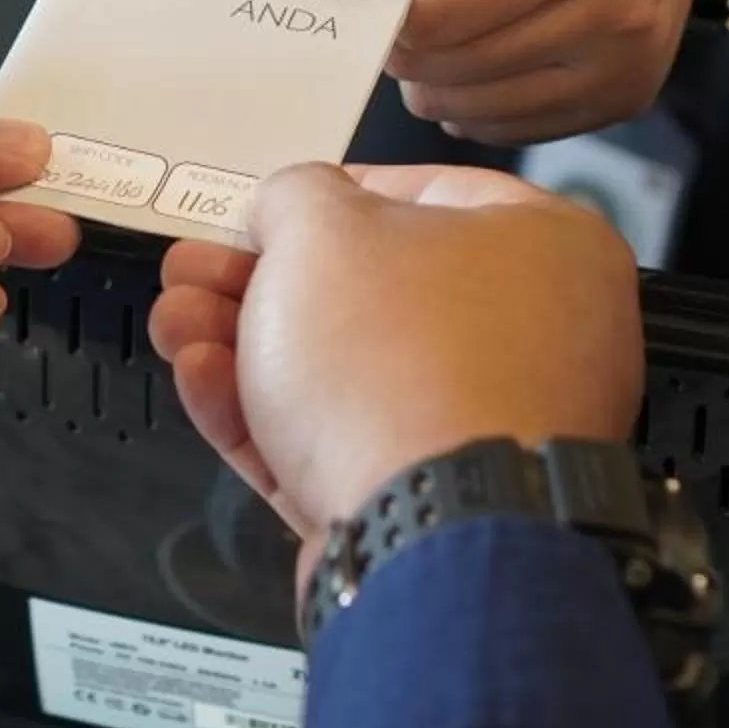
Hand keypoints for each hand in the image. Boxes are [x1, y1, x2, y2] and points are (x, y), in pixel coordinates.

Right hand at [149, 163, 642, 539]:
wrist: (429, 532)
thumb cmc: (412, 368)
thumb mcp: (321, 226)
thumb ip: (293, 196)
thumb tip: (284, 207)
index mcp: (546, 246)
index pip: (420, 196)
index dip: (321, 198)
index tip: (264, 212)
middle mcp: (535, 338)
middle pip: (370, 293)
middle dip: (260, 281)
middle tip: (201, 271)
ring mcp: (486, 428)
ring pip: (347, 373)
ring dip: (247, 344)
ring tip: (181, 323)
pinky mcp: (433, 501)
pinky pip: (343, 442)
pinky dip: (269, 413)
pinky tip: (206, 381)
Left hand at [350, 0, 728, 145]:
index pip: (435, 8)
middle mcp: (617, 14)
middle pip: (442, 63)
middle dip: (405, 17)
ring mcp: (625, 68)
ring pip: (459, 104)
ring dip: (435, 56)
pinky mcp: (622, 98)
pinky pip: (497, 124)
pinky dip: (472, 83)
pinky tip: (495, 20)